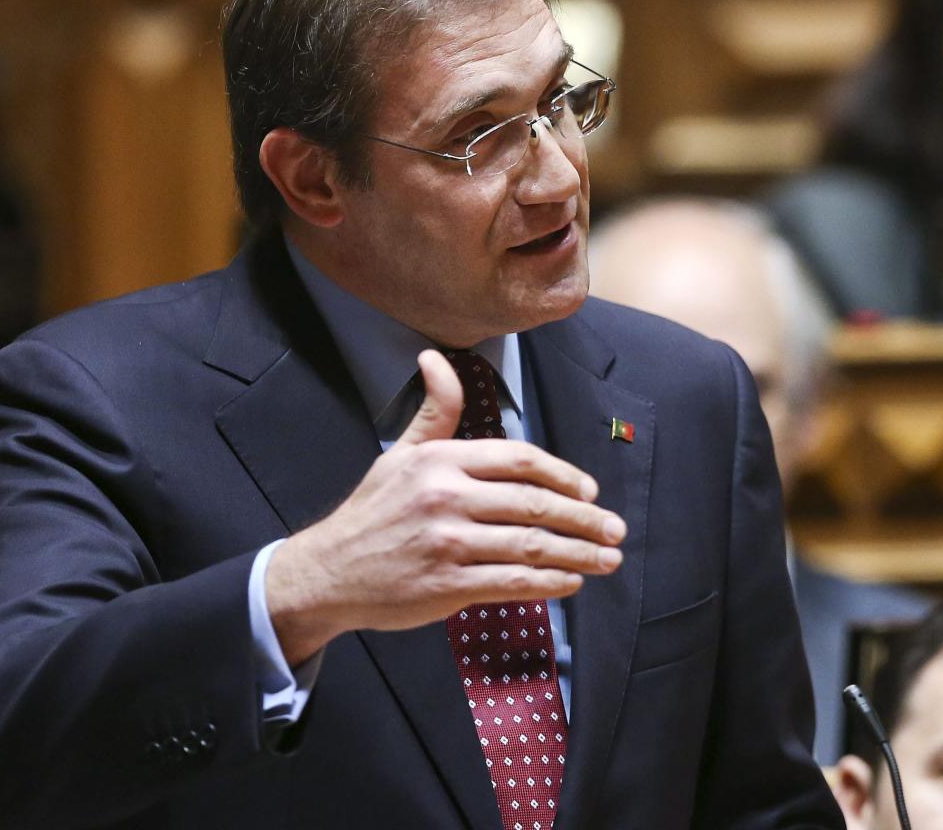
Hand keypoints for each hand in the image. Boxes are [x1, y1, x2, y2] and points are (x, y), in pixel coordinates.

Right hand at [264, 349, 624, 664]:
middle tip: (615, 530)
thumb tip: (435, 358)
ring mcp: (446, 544)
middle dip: (584, 519)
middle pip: (534, 504)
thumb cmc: (373, 512)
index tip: (590, 492)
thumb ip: (436, 411)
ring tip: (607, 559)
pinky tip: (572, 582)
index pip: (520, 460)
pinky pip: (512, 582)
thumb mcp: (401, 454)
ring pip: (530, 546)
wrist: (327, 572)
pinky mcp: (446, 585)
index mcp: (441, 461)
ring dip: (579, 554)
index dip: (564, 475)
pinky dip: (549, 583)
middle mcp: (445, 498)